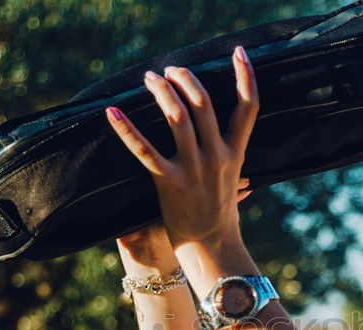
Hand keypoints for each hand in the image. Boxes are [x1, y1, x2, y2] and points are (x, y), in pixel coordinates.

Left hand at [106, 45, 258, 248]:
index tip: (239, 52)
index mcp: (235, 153)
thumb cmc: (219, 208)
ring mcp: (194, 170)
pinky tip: (112, 112)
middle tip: (171, 69)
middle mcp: (218, 157)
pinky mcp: (170, 183)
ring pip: (178, 118)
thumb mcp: (234, 176)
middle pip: (204, 104)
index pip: (249, 107)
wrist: (211, 245)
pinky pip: (145, 151)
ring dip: (162, 92)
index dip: (246, 76)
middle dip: (186, 78)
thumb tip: (228, 125)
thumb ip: (229, 148)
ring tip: (150, 79)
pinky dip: (126, 130)